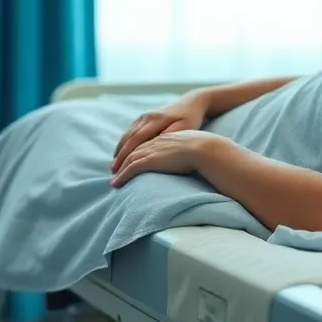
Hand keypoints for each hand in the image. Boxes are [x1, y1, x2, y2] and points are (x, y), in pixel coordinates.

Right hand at [111, 92, 209, 172]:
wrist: (193, 101)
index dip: (126, 155)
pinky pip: (131, 131)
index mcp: (155, 120)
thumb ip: (169, 136)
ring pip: (128, 134)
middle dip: (120, 155)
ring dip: (120, 149)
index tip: (120, 169)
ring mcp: (145, 115)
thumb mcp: (184, 128)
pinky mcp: (146, 116)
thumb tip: (153, 146)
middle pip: (129, 138)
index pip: (136, 140)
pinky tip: (122, 151)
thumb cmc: (191, 118)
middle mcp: (146, 116)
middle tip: (112, 170)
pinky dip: (125, 142)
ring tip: (114, 164)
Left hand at [111, 130, 231, 187]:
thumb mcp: (195, 146)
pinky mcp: (150, 161)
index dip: (138, 151)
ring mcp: (152, 150)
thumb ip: (190, 151)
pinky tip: (116, 184)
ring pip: (129, 160)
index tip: (132, 159)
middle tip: (116, 169)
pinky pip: (130, 169)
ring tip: (114, 179)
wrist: (205, 148)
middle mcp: (156, 141)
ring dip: (120, 170)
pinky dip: (122, 176)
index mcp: (167, 137)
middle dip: (124, 160)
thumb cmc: (206, 149)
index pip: (147, 143)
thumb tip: (194, 160)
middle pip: (134, 150)